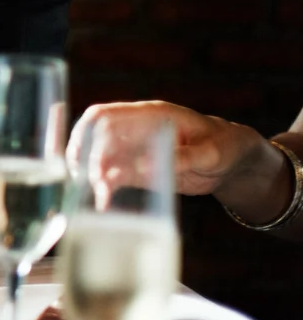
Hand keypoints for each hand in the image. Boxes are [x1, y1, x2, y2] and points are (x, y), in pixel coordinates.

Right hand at [69, 101, 275, 197]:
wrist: (234, 161)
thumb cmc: (225, 146)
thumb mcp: (212, 152)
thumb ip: (183, 157)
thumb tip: (148, 165)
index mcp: (150, 116)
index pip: (106, 116)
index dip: (88, 133)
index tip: (85, 156)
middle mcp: (135, 131)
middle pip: (94, 138)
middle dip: (85, 159)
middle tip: (90, 182)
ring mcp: (134, 151)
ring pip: (100, 160)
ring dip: (93, 177)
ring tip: (97, 198)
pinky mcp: (138, 171)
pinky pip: (114, 178)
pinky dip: (106, 190)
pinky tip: (104, 204)